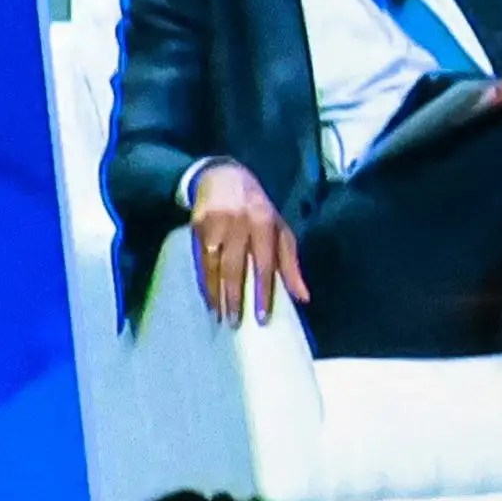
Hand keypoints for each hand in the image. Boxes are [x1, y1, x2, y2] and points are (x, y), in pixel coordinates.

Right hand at [183, 164, 308, 324]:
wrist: (224, 176)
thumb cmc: (258, 210)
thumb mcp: (279, 229)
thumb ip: (290, 263)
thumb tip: (303, 297)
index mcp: (264, 222)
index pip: (265, 263)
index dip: (263, 292)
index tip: (261, 318)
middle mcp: (240, 222)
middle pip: (236, 267)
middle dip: (235, 298)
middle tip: (235, 323)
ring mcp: (216, 222)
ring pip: (215, 265)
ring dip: (216, 293)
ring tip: (219, 316)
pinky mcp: (198, 224)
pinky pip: (200, 260)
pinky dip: (204, 281)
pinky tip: (208, 298)